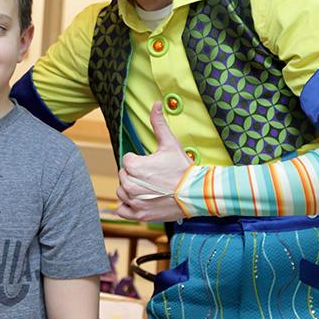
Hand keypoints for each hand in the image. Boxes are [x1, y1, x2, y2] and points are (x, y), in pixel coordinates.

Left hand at [114, 102, 191, 222]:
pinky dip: (128, 207)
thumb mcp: (170, 143)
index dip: (140, 161)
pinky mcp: (138, 214)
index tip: (153, 165)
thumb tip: (155, 103)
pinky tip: (141, 200)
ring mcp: (133, 201)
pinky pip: (122, 210)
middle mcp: (129, 184)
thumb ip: (158, 123)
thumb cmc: (182, 168)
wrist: (196, 193)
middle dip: (135, 175)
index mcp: (133, 165)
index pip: (127, 160)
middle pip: (123, 176)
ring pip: (122, 192)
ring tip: (150, 188)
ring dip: (131, 190)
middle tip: (153, 177)